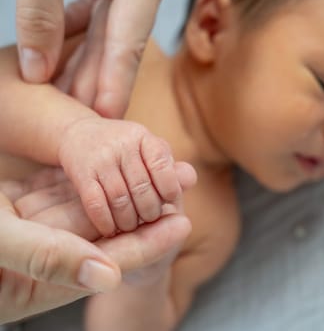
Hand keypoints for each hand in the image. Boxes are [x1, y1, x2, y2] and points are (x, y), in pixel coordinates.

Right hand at [0, 167, 191, 323]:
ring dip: (127, 185)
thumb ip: (51, 260)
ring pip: (92, 205)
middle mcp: (47, 255)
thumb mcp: (2, 246)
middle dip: (148, 206)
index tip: (183, 223)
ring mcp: (36, 228)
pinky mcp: (22, 205)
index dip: (150, 242)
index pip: (111, 259)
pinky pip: (64, 190)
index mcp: (45, 280)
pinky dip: (93, 177)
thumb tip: (109, 277)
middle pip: (110, 228)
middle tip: (182, 182)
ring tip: (160, 166)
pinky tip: (114, 165)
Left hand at [16, 0, 169, 117]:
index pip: (129, 49)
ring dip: (79, 69)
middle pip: (114, 51)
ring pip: (100, 39)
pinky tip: (55, 60)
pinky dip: (71, 41)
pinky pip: (89, 21)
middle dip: (91, 88)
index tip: (103, 123)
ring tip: (60, 99)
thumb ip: (41, 9)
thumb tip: (35, 67)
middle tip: (74, 125)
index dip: (115, 90)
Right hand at [58, 116, 195, 236]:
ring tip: (131, 227)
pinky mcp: (81, 172)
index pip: (162, 163)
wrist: (78, 134)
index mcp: (142, 137)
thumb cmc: (124, 149)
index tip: (170, 201)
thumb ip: (168, 165)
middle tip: (150, 220)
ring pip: (120, 198)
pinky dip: (105, 221)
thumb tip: (190, 179)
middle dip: (149, 210)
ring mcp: (100, 158)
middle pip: (141, 186)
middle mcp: (121, 144)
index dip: (169, 186)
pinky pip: (96, 202)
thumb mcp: (147, 148)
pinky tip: (110, 230)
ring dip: (128, 220)